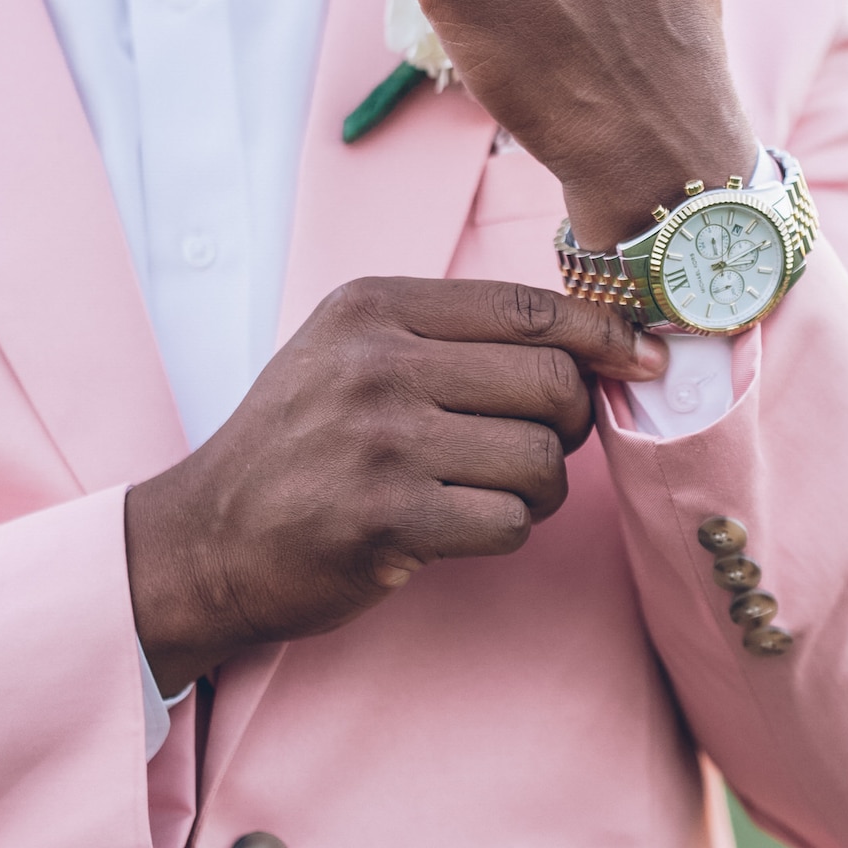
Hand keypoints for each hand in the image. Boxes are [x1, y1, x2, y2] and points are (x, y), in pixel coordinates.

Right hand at [124, 277, 666, 694]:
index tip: (641, 358)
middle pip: (550, 379)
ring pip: (541, 456)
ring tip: (491, 490)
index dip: (602, 333)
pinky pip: (511, 520)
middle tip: (542, 442)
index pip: (526, 307)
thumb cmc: (300, 445)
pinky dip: (507, 529)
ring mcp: (379, 442)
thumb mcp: (353, 354)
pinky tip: (462, 526)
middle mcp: (375, 364)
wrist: (206, 540)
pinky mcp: (386, 520)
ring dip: (540, 485)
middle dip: (571, 419)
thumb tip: (598, 340)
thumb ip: (455, 336)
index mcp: (372, 307)